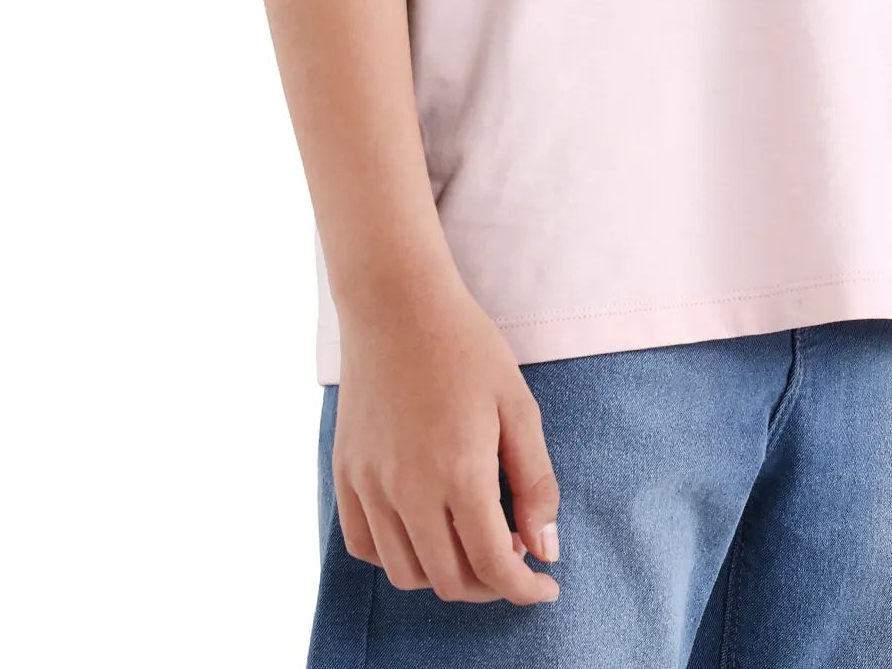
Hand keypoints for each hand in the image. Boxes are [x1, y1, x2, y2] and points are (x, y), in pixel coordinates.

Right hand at [332, 264, 562, 605]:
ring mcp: (370, 485)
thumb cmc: (466, 347)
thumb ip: (535, 482)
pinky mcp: (345, 474)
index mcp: (460, 473)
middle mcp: (408, 490)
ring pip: (406, 573)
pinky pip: (364, 546)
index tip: (545, 586)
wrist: (396, 304)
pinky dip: (397, 556)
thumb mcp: (518, 406)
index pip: (495, 565)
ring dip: (445, 575)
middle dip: (491, 585)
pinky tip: (423, 529)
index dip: (525, 589)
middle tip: (515, 558)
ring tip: (471, 541)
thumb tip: (545, 549)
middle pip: (451, 580)